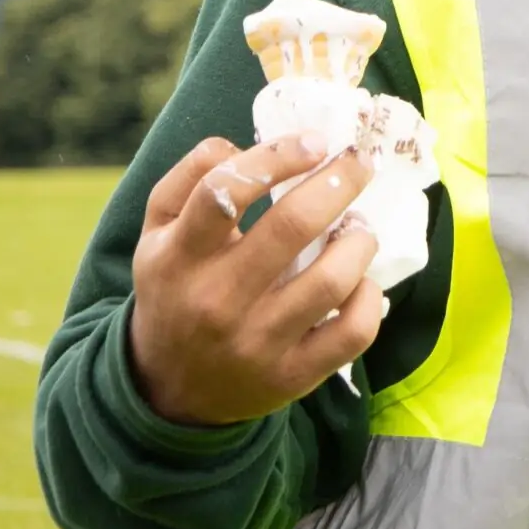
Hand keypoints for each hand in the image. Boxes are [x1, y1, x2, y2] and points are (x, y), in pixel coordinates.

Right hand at [128, 135, 382, 427]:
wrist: (167, 387)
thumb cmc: (176, 287)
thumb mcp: (157, 232)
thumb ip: (190, 177)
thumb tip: (240, 144)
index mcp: (178, 257)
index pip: (225, 190)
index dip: (278, 156)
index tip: (315, 141)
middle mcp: (216, 300)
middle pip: (292, 226)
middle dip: (340, 182)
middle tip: (358, 164)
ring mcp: (257, 342)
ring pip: (332, 280)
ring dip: (360, 240)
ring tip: (358, 227)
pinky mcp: (292, 376)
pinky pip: (354, 331)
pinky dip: (370, 297)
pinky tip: (360, 280)